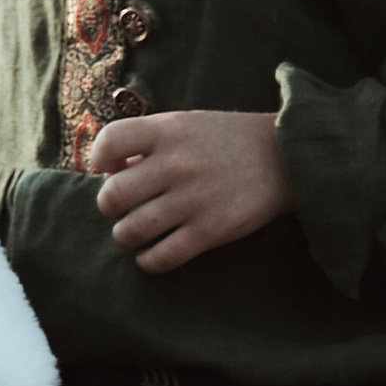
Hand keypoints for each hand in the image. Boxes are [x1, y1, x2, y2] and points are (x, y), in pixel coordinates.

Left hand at [88, 108, 287, 270]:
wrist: (285, 157)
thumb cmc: (225, 141)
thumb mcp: (186, 125)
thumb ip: (148, 143)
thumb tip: (108, 174)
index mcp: (167, 131)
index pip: (108, 143)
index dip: (100, 161)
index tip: (112, 170)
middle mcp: (176, 164)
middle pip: (111, 197)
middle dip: (111, 207)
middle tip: (126, 207)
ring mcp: (193, 199)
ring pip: (129, 232)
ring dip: (126, 235)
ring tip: (139, 231)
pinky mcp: (210, 231)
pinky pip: (159, 258)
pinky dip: (148, 260)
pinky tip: (153, 253)